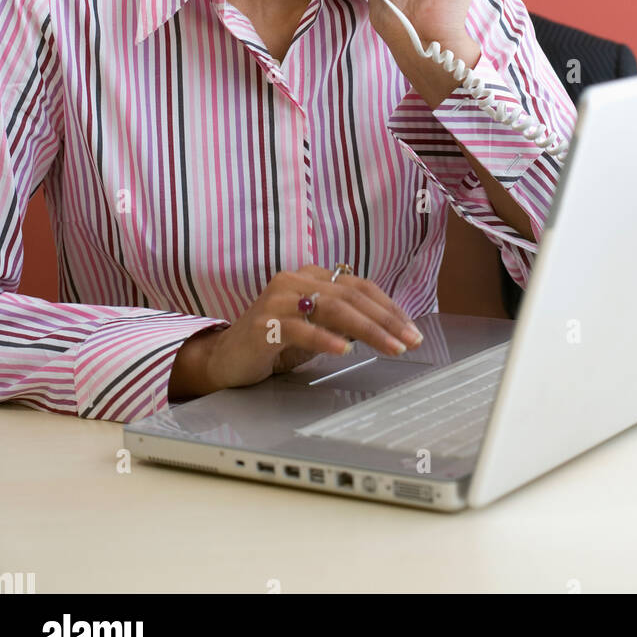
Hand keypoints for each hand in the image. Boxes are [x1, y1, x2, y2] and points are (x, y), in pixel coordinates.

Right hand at [169, 266, 423, 398]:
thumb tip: (388, 326)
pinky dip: (324, 339)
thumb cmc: (275, 343)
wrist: (225, 360)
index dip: (388, 307)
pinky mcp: (263, 325)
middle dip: (385, 320)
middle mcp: (294, 281)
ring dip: (367, 329)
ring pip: (331, 309)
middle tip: (409, 340)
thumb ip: (344, 320)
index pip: (358, 286)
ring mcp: (277, 301)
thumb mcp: (316, 327)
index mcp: (309, 276)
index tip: (411, 328)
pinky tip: (344, 350)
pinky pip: (300, 329)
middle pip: (350, 296)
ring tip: (389, 346)